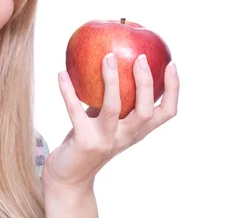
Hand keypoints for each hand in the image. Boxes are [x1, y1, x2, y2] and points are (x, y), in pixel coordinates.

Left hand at [41, 53, 179, 194]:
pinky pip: (75, 110)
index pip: (166, 113)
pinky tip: (62, 73)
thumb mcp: (106, 120)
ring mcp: (105, 140)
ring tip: (107, 57)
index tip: (171, 64)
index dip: (173, 89)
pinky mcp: (84, 142)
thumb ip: (112, 99)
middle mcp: (125, 137)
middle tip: (140, 57)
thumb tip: (111, 60)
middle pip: (145, 111)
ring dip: (111, 80)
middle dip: (145, 82)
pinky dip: (68, 91)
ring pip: (114, 108)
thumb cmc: (88, 141)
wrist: (69, 178)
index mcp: (136, 131)